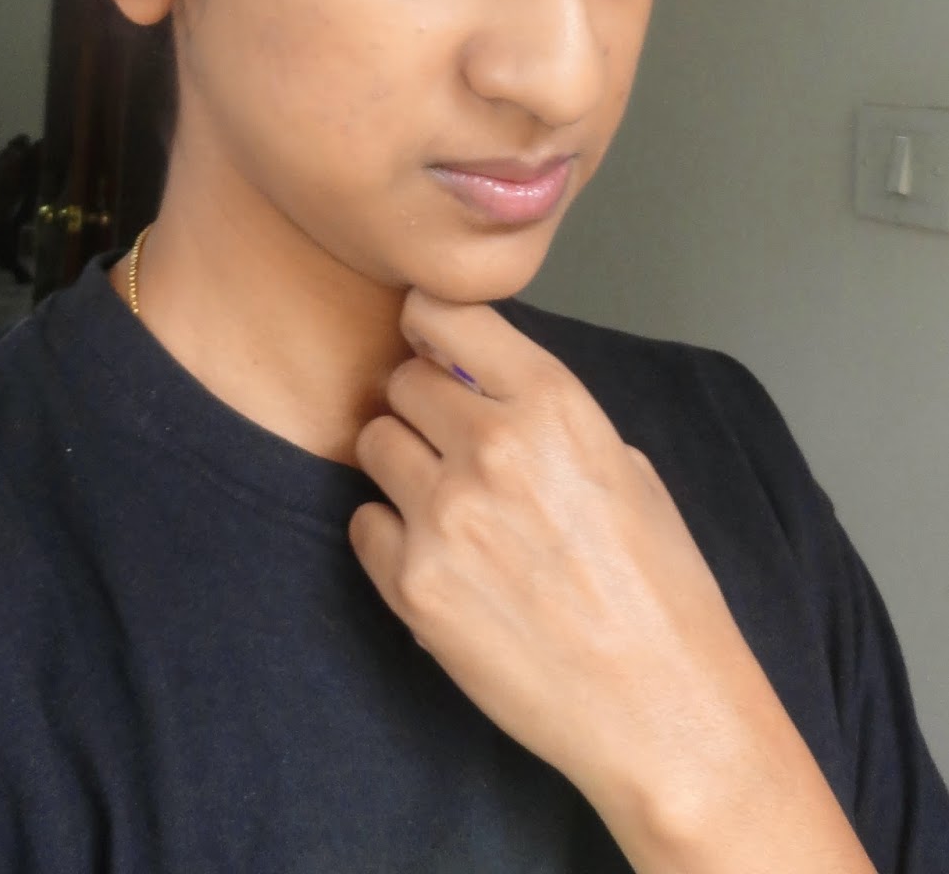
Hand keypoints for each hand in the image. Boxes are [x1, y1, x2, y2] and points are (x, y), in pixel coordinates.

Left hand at [348, 288, 795, 837]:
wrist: (662, 710)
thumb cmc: (660, 591)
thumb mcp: (624, 465)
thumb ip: (544, 413)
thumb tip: (481, 381)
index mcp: (554, 405)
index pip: (446, 314)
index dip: (433, 329)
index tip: (435, 348)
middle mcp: (493, 446)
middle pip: (403, 380)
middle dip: (424, 408)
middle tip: (457, 450)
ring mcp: (446, 515)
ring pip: (374, 443)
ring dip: (403, 467)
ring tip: (453, 508)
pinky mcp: (413, 584)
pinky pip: (364, 522)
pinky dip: (391, 536)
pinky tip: (442, 561)